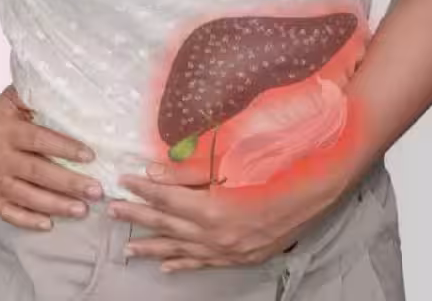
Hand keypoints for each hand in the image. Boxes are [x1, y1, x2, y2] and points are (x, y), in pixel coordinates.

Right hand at [0, 85, 103, 229]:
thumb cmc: (12, 115)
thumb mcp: (20, 97)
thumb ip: (41, 94)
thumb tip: (77, 90)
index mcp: (8, 128)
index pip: (39, 139)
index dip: (64, 148)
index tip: (90, 156)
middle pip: (37, 172)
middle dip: (68, 183)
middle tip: (96, 191)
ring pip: (26, 196)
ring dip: (55, 205)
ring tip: (82, 210)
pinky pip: (9, 212)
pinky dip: (28, 221)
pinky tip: (50, 224)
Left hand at [107, 163, 346, 271]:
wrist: (319, 192)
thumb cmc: (276, 170)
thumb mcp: (230, 165)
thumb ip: (189, 173)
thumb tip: (154, 172)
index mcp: (213, 209)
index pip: (167, 199)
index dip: (143, 189)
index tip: (123, 180)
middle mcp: (217, 235)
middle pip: (168, 225)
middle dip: (138, 218)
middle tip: (112, 211)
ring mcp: (229, 250)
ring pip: (181, 249)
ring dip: (153, 247)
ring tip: (127, 247)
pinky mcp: (241, 257)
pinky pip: (204, 263)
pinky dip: (183, 264)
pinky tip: (165, 267)